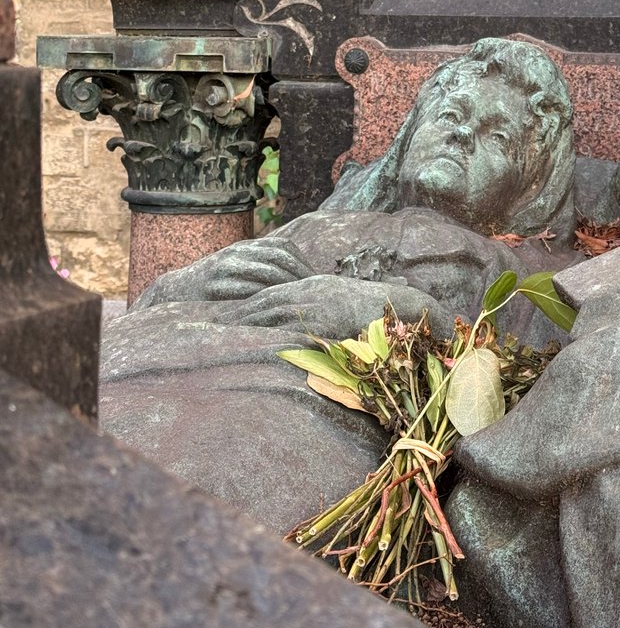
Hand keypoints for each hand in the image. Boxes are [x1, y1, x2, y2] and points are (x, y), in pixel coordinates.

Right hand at [133, 236, 314, 307]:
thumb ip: (264, 267)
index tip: (315, 278)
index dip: (301, 262)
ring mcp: (225, 268)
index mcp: (246, 246)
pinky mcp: (215, 287)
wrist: (177, 289)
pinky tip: (276, 310)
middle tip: (312, 293)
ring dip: (285, 288)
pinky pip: (245, 292)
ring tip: (299, 302)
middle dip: (298, 275)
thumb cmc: (217, 282)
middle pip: (277, 258)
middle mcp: (237, 252)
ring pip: (264, 274)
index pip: (282, 246)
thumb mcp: (240, 266)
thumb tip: (302, 278)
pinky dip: (264, 299)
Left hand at [215, 275, 455, 339]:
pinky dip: (269, 333)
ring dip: (247, 322)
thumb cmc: (373, 309)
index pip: (273, 291)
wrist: (400, 305)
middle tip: (212, 322)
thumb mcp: (342, 302)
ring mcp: (318, 305)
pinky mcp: (325, 320)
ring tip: (222, 333)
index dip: (249, 302)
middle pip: (267, 300)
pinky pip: (292, 327)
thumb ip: (322, 308)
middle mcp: (312, 291)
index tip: (227, 311)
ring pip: (274, 311)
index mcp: (315, 285)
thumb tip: (305, 323)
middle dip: (240, 311)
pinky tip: (252, 342)